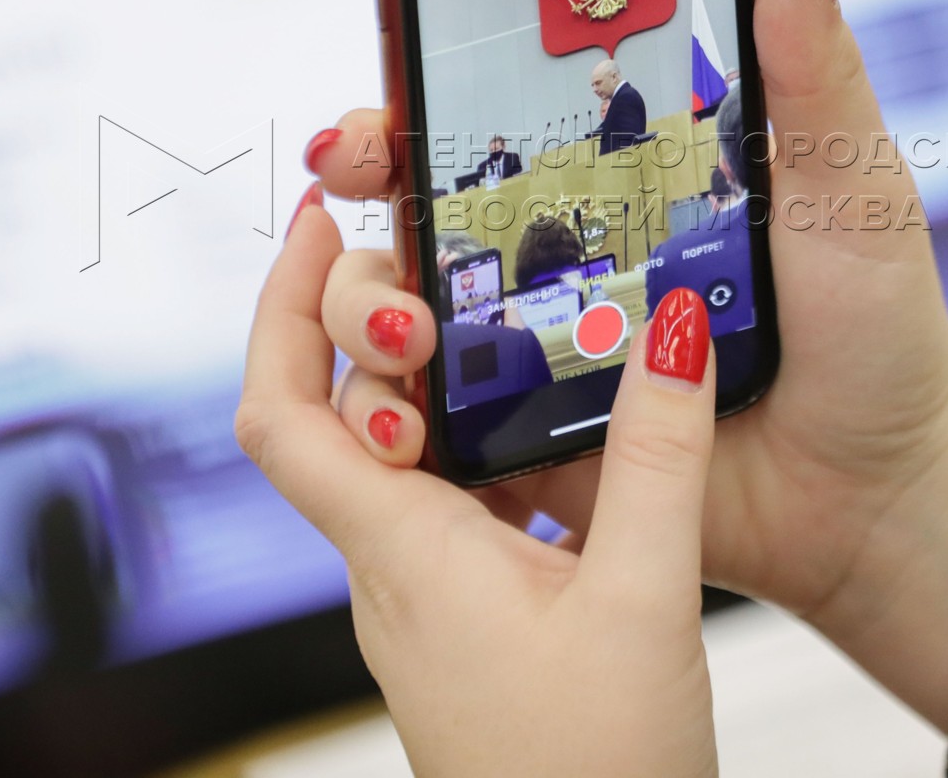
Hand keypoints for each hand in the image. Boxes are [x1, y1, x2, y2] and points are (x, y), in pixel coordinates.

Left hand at [236, 202, 720, 777]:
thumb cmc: (592, 775)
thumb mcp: (644, 598)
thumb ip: (655, 459)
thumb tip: (667, 331)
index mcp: (403, 551)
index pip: (284, 413)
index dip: (280, 307)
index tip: (320, 224)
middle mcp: (391, 567)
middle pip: (326, 415)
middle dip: (360, 320)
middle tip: (428, 250)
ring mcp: (421, 596)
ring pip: (388, 456)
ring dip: (420, 377)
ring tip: (490, 309)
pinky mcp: (464, 617)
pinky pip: (442, 500)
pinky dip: (471, 437)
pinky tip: (538, 422)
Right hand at [303, 0, 947, 725]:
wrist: (881, 490)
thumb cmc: (875, 321)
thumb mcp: (845, 181)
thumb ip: (813, 63)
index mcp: (621, 172)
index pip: (496, 109)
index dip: (424, 82)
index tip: (390, 58)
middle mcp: (563, 248)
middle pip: (418, 195)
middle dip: (364, 173)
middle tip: (349, 171)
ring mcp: (537, 344)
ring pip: (400, 305)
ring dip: (366, 304)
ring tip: (404, 330)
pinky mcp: (528, 438)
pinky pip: (431, 422)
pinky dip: (396, 416)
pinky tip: (405, 418)